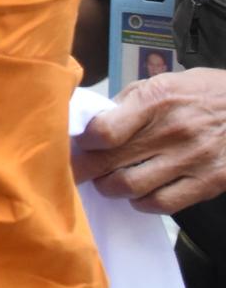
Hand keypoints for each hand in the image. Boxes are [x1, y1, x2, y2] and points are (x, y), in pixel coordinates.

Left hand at [74, 66, 225, 213]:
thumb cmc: (200, 93)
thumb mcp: (162, 84)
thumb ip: (127, 104)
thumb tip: (92, 124)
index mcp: (156, 101)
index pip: (104, 131)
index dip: (83, 142)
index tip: (77, 145)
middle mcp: (173, 131)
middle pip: (111, 162)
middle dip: (84, 171)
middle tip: (76, 173)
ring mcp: (193, 159)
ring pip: (131, 187)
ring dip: (110, 188)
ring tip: (108, 181)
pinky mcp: (210, 182)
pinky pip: (162, 203)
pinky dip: (142, 203)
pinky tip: (139, 194)